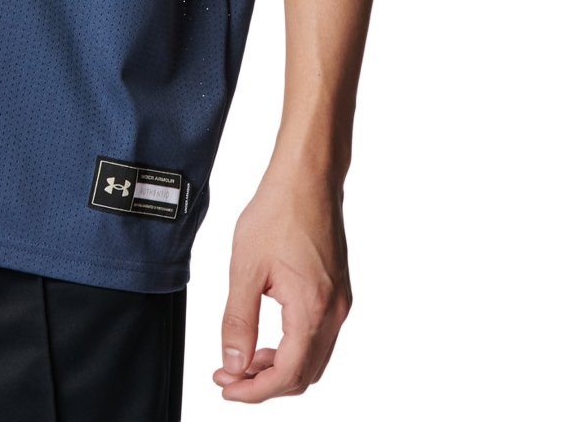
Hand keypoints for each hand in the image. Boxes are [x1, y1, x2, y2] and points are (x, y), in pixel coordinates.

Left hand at [212, 172, 351, 400]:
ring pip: (313, 359)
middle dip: (264, 383)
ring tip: (241, 358)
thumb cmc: (278, 211)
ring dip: (279, 367)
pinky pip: (318, 337)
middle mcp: (335, 313)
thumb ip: (238, 320)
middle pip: (304, 375)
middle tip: (228, 375)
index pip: (287, 374)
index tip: (225, 387)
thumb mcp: (246, 267)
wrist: (308, 177)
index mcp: (313, 309)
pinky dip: (292, 347)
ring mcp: (341, 304)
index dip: (254, 390)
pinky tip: (265, 337)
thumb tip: (232, 363)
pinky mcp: (339, 293)